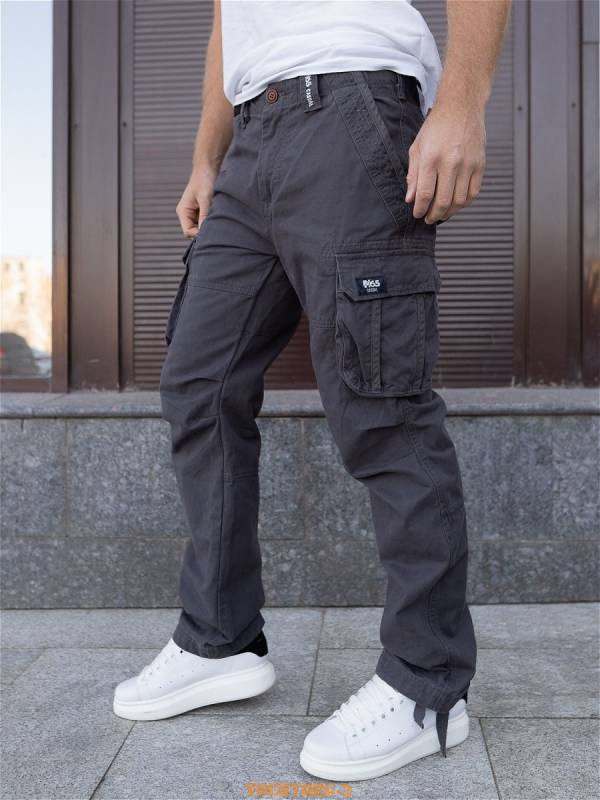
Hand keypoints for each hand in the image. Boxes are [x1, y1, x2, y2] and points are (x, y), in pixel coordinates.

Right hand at [176, 165, 217, 236]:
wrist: (208, 169)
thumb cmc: (204, 180)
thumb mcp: (205, 198)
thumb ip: (204, 215)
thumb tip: (205, 231)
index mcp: (183, 211)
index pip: (188, 232)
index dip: (199, 235)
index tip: (211, 231)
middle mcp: (187, 215)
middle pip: (194, 232)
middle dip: (204, 231)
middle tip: (216, 226)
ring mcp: (194, 214)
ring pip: (201, 229)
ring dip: (209, 226)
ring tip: (217, 219)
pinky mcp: (202, 213)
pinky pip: (206, 223)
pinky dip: (212, 222)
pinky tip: (218, 216)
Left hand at [405, 101, 486, 223]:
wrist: (462, 106)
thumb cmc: (437, 126)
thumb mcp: (417, 148)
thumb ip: (413, 175)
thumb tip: (411, 198)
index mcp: (431, 158)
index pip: (425, 194)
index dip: (420, 209)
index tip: (418, 214)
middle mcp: (451, 162)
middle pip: (443, 201)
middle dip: (433, 215)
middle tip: (428, 218)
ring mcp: (468, 164)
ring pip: (459, 201)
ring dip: (449, 212)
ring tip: (441, 213)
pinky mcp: (480, 164)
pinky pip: (473, 192)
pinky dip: (464, 203)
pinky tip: (456, 203)